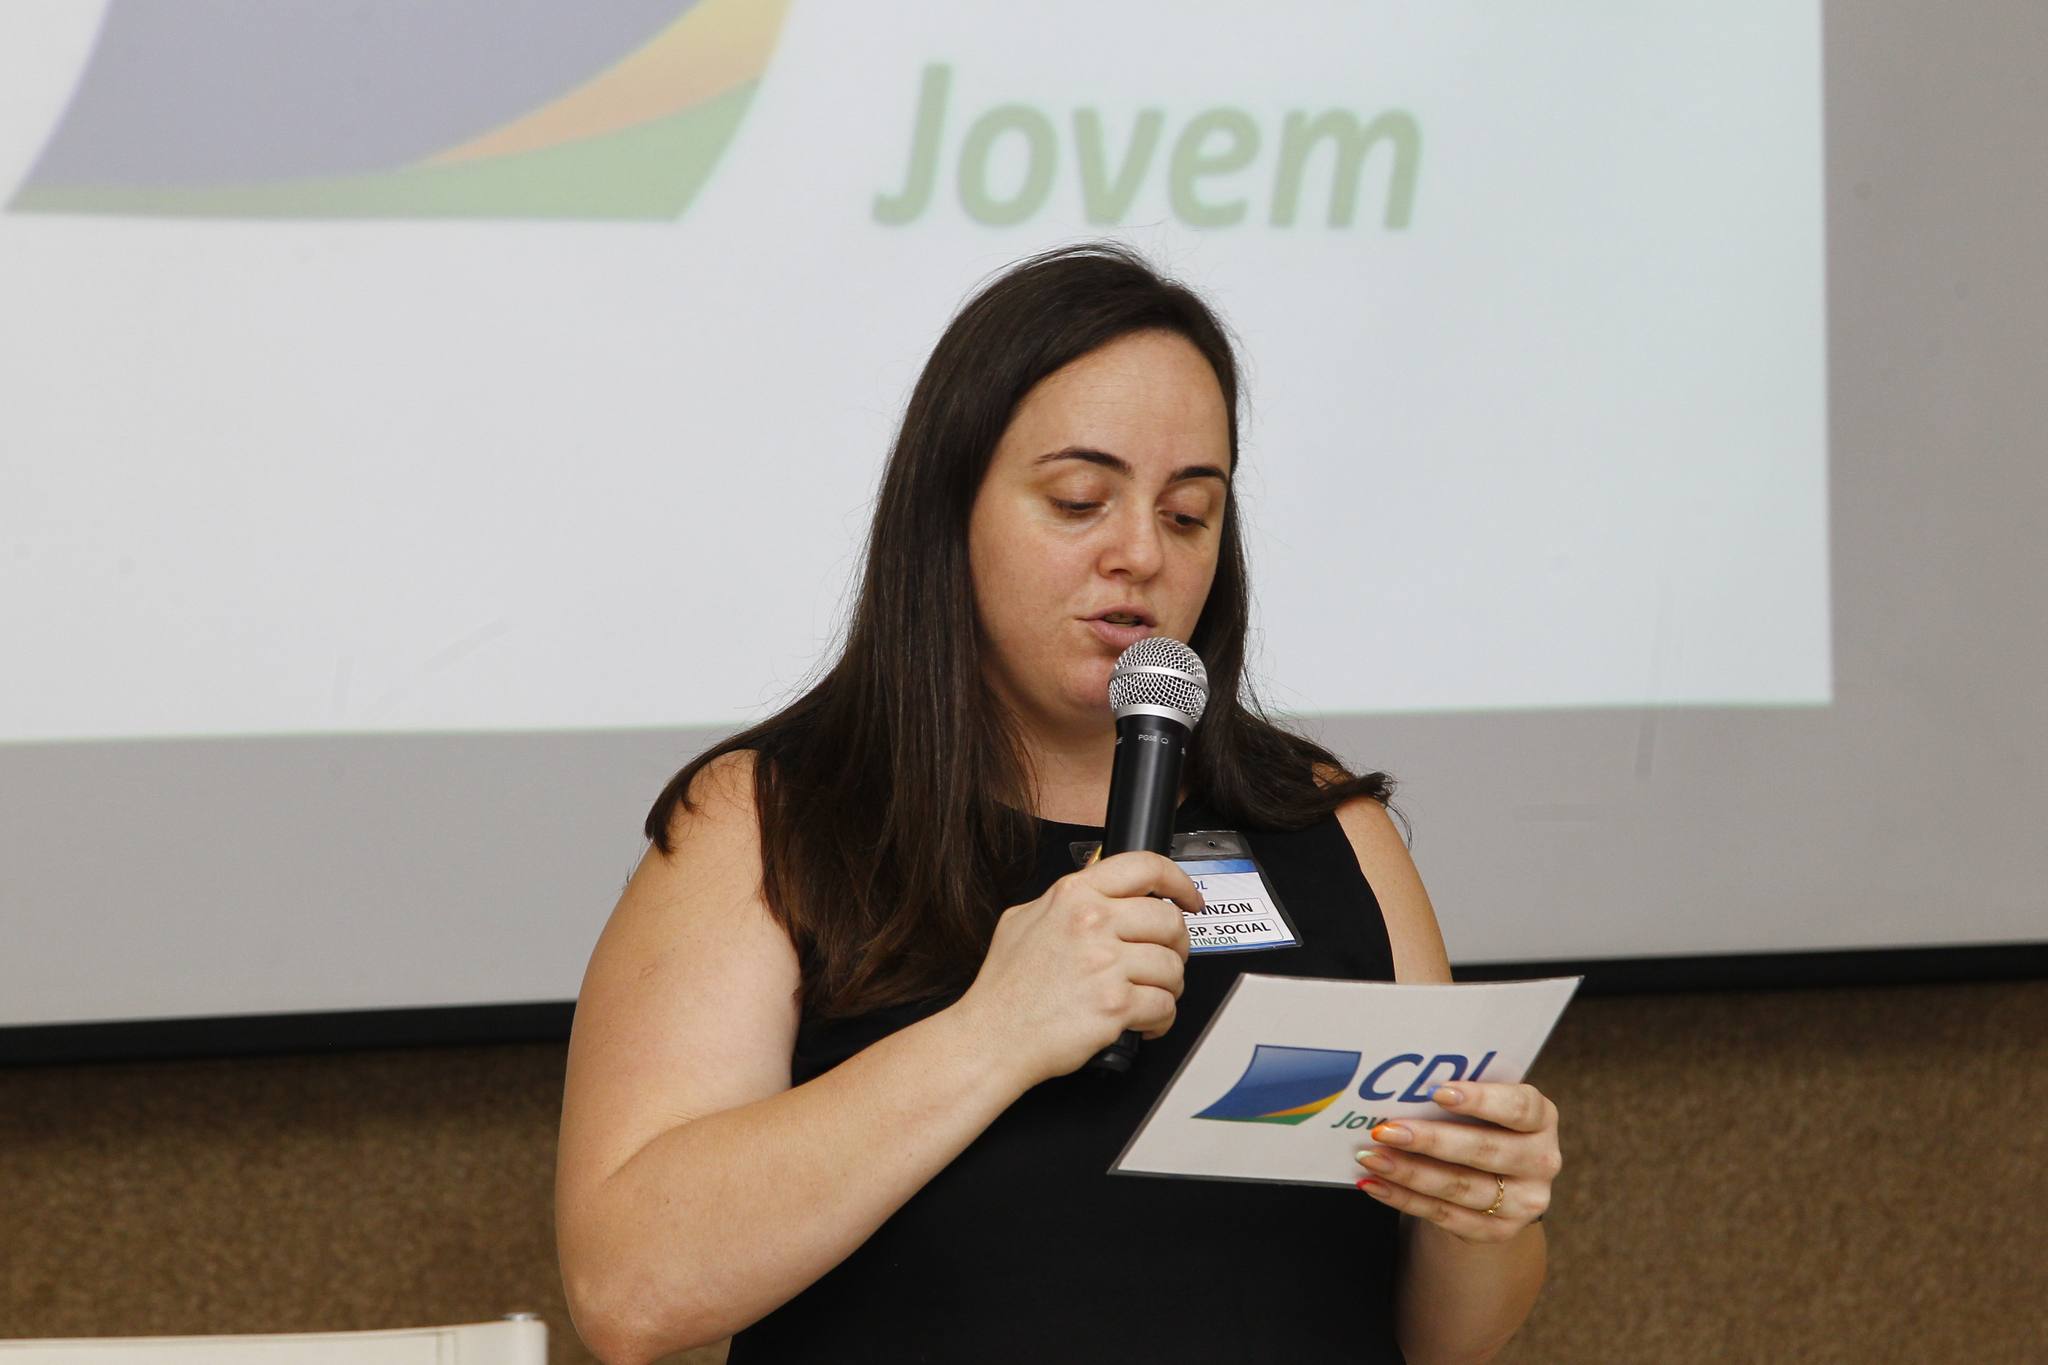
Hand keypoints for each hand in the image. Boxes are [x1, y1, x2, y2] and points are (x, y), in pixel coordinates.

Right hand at [952, 851, 1198, 1086]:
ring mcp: (1105, 964)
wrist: (992, 1037)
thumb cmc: (1005, 988)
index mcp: (1074, 896)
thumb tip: (1099, 889)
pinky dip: (1161, 1019)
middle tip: (1167, 958)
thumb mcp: (1024, 920)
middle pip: (1169, 921)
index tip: (1189, 898)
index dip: (1179, 882)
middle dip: (1177, 945)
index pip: (1145, 868)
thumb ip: (1066, 900)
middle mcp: (1092, 923)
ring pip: (1172, 967)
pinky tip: (1143, 1021)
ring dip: (1169, 986)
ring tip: (1147, 995)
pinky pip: (1164, 1006)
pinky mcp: (1115, 1005)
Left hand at [1352, 1081, 1560, 1242]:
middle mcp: (1541, 1161)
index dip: (1480, 1100)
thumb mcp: (1484, 1104)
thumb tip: (1401, 1087)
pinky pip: (1446, 1216)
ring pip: (1462, 1187)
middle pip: (1484, 1151)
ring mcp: (1524, 1202)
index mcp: (1541, 1118)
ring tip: (1371, 1158)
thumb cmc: (1481, 1123)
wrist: (1497, 1177)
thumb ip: (1457, 1094)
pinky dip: (1405, 1199)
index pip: (1518, 1107)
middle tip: (1384, 1130)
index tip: (1436, 1092)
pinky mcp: (1499, 1230)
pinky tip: (1374, 1185)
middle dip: (1430, 1140)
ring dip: (1409, 1173)